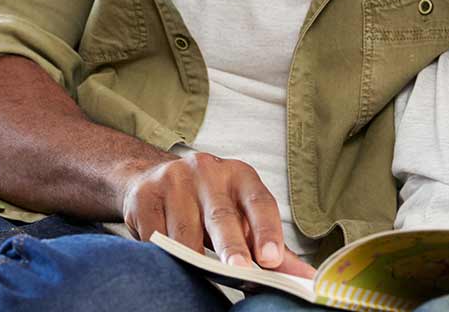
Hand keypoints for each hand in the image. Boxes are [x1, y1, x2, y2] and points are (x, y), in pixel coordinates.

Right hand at [118, 153, 313, 277]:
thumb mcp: (241, 214)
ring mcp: (172, 181)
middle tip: (240, 271)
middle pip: (221, 216)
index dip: (267, 231)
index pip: (259, 203)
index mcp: (240, 175)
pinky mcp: (143, 196)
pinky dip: (163, 255)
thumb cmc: (209, 202)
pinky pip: (155, 236)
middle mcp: (207, 171)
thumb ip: (270, 244)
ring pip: (184, 232)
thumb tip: (305, 277)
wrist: (152, 177)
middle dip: (231, 246)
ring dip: (192, 259)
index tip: (272, 259)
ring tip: (200, 275)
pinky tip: (168, 262)